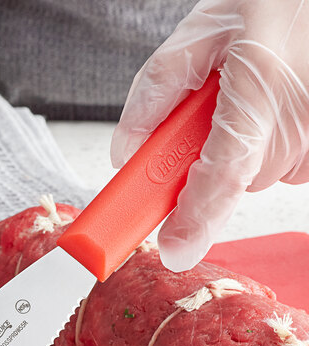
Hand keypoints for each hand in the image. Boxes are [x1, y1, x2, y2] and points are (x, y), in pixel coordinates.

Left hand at [110, 0, 308, 271]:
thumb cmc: (264, 9)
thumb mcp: (197, 36)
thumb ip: (155, 95)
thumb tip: (126, 153)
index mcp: (259, 88)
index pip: (223, 173)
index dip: (196, 218)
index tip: (174, 249)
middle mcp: (299, 118)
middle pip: (232, 181)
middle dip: (208, 164)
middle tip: (209, 119)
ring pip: (258, 176)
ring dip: (242, 152)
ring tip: (251, 101)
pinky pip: (286, 168)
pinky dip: (269, 150)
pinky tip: (273, 110)